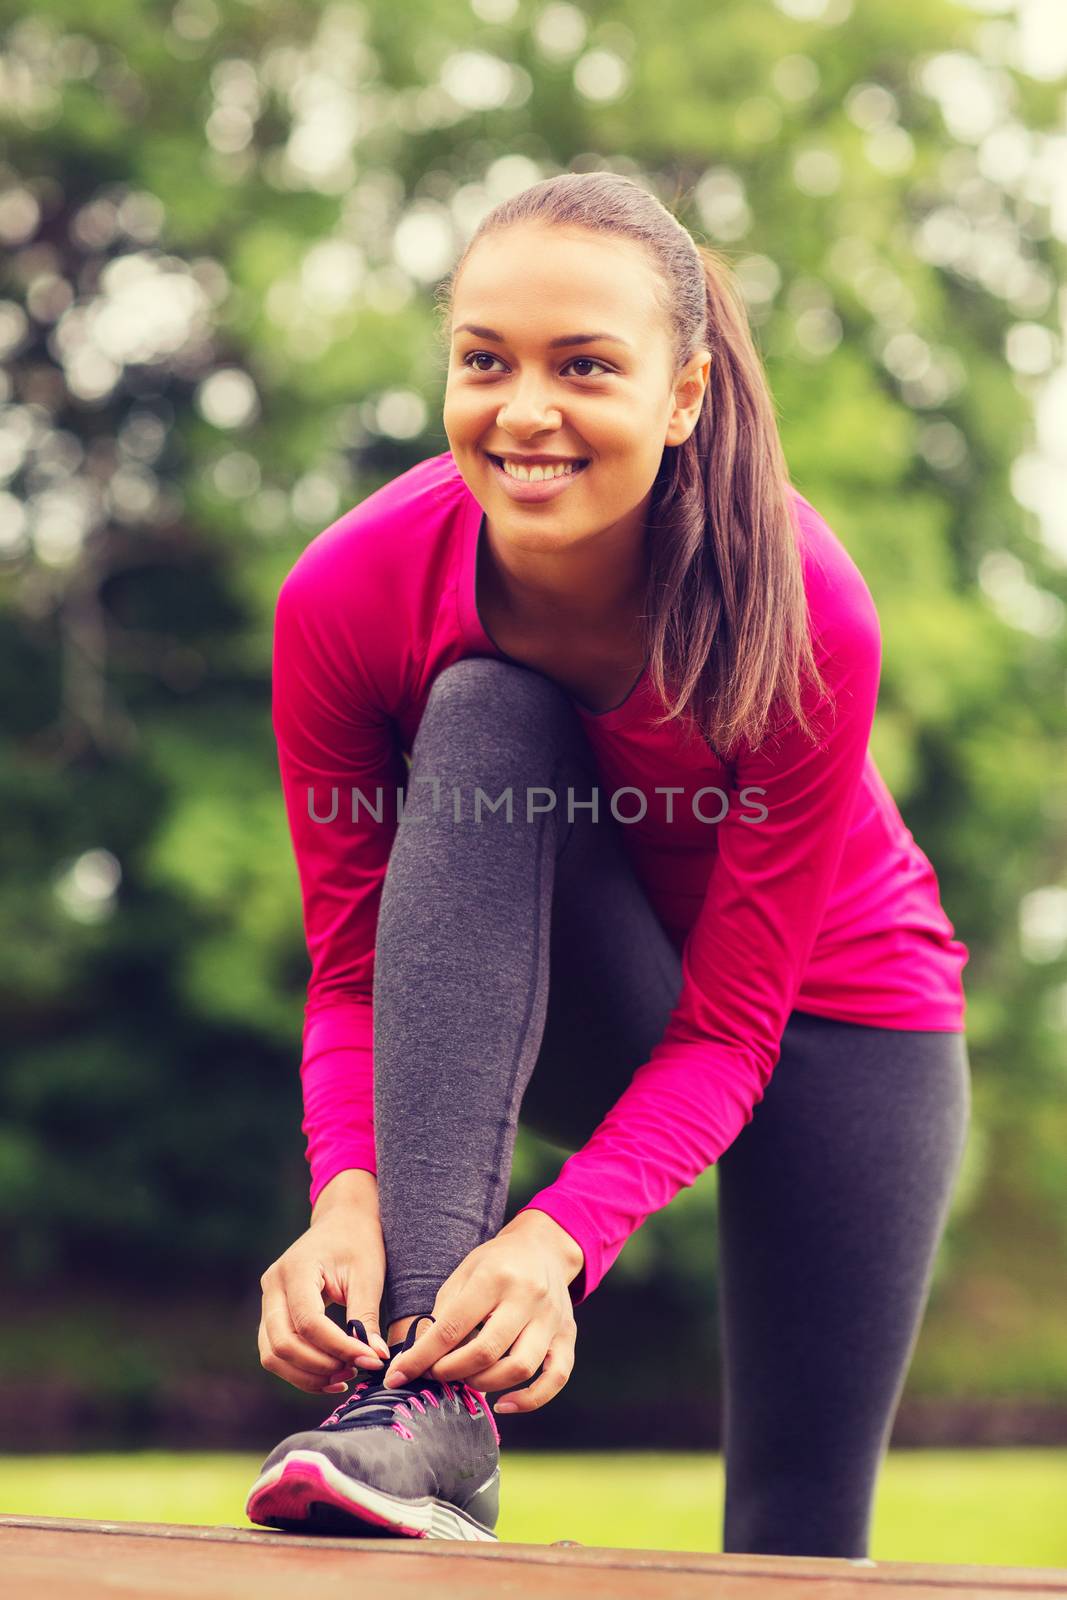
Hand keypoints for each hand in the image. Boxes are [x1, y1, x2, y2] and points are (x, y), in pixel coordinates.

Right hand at [258, 1192, 392, 1395]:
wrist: (343, 1220)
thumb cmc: (358, 1242)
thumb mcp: (368, 1275)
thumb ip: (366, 1318)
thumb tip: (376, 1359)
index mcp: (296, 1269)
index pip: (309, 1322)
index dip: (338, 1347)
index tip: (370, 1360)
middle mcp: (273, 1285)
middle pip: (282, 1343)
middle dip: (319, 1366)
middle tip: (355, 1372)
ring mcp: (267, 1300)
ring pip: (272, 1354)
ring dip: (307, 1375)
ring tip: (345, 1378)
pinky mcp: (272, 1314)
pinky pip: (276, 1351)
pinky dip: (300, 1370)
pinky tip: (331, 1376)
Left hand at [382, 1210, 582, 1413]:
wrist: (544, 1248)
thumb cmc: (496, 1263)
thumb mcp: (464, 1273)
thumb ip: (444, 1314)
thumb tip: (418, 1358)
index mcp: (495, 1277)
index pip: (452, 1327)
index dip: (422, 1357)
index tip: (397, 1377)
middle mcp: (527, 1297)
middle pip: (487, 1350)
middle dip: (451, 1371)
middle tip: (435, 1374)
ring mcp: (551, 1318)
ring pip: (520, 1367)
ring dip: (485, 1384)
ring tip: (467, 1381)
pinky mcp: (567, 1336)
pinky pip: (556, 1378)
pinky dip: (530, 1400)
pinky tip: (504, 1404)